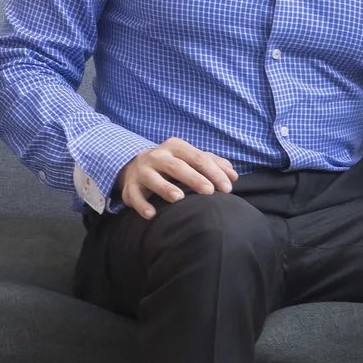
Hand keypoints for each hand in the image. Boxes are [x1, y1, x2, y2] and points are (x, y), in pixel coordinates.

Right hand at [115, 137, 236, 218]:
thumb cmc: (173, 165)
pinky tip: (152, 214)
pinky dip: (142, 205)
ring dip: (165, 188)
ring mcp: (142, 170)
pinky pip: (134, 196)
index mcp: (175, 147)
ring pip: (153, 178)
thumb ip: (213, 164)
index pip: (198, 158)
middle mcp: (157, 156)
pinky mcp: (130, 186)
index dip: (214, 172)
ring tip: (178, 198)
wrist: (137, 166)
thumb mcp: (191, 159)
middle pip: (177, 166)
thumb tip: (233, 175)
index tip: (227, 188)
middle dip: (194, 179)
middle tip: (209, 192)